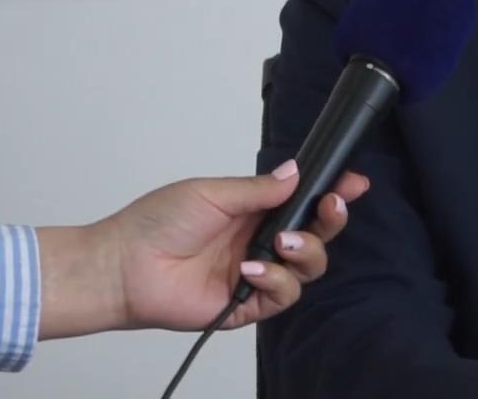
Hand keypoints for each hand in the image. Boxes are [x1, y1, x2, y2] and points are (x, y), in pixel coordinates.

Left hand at [37, 160, 369, 337]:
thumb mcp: (211, 193)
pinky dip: (275, 280)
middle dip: (332, 219)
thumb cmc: (156, 224)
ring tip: (282, 242)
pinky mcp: (247, 305)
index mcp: (253, 211)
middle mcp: (260, 242)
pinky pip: (282, 295)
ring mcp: (256, 274)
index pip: (303, 201)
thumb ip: (258, 189)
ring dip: (305, 251)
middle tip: (331, 206)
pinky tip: (251, 269)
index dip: (331, 193)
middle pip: (317, 234)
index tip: (353, 182)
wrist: (124, 266)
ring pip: (308, 267)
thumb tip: (296, 172)